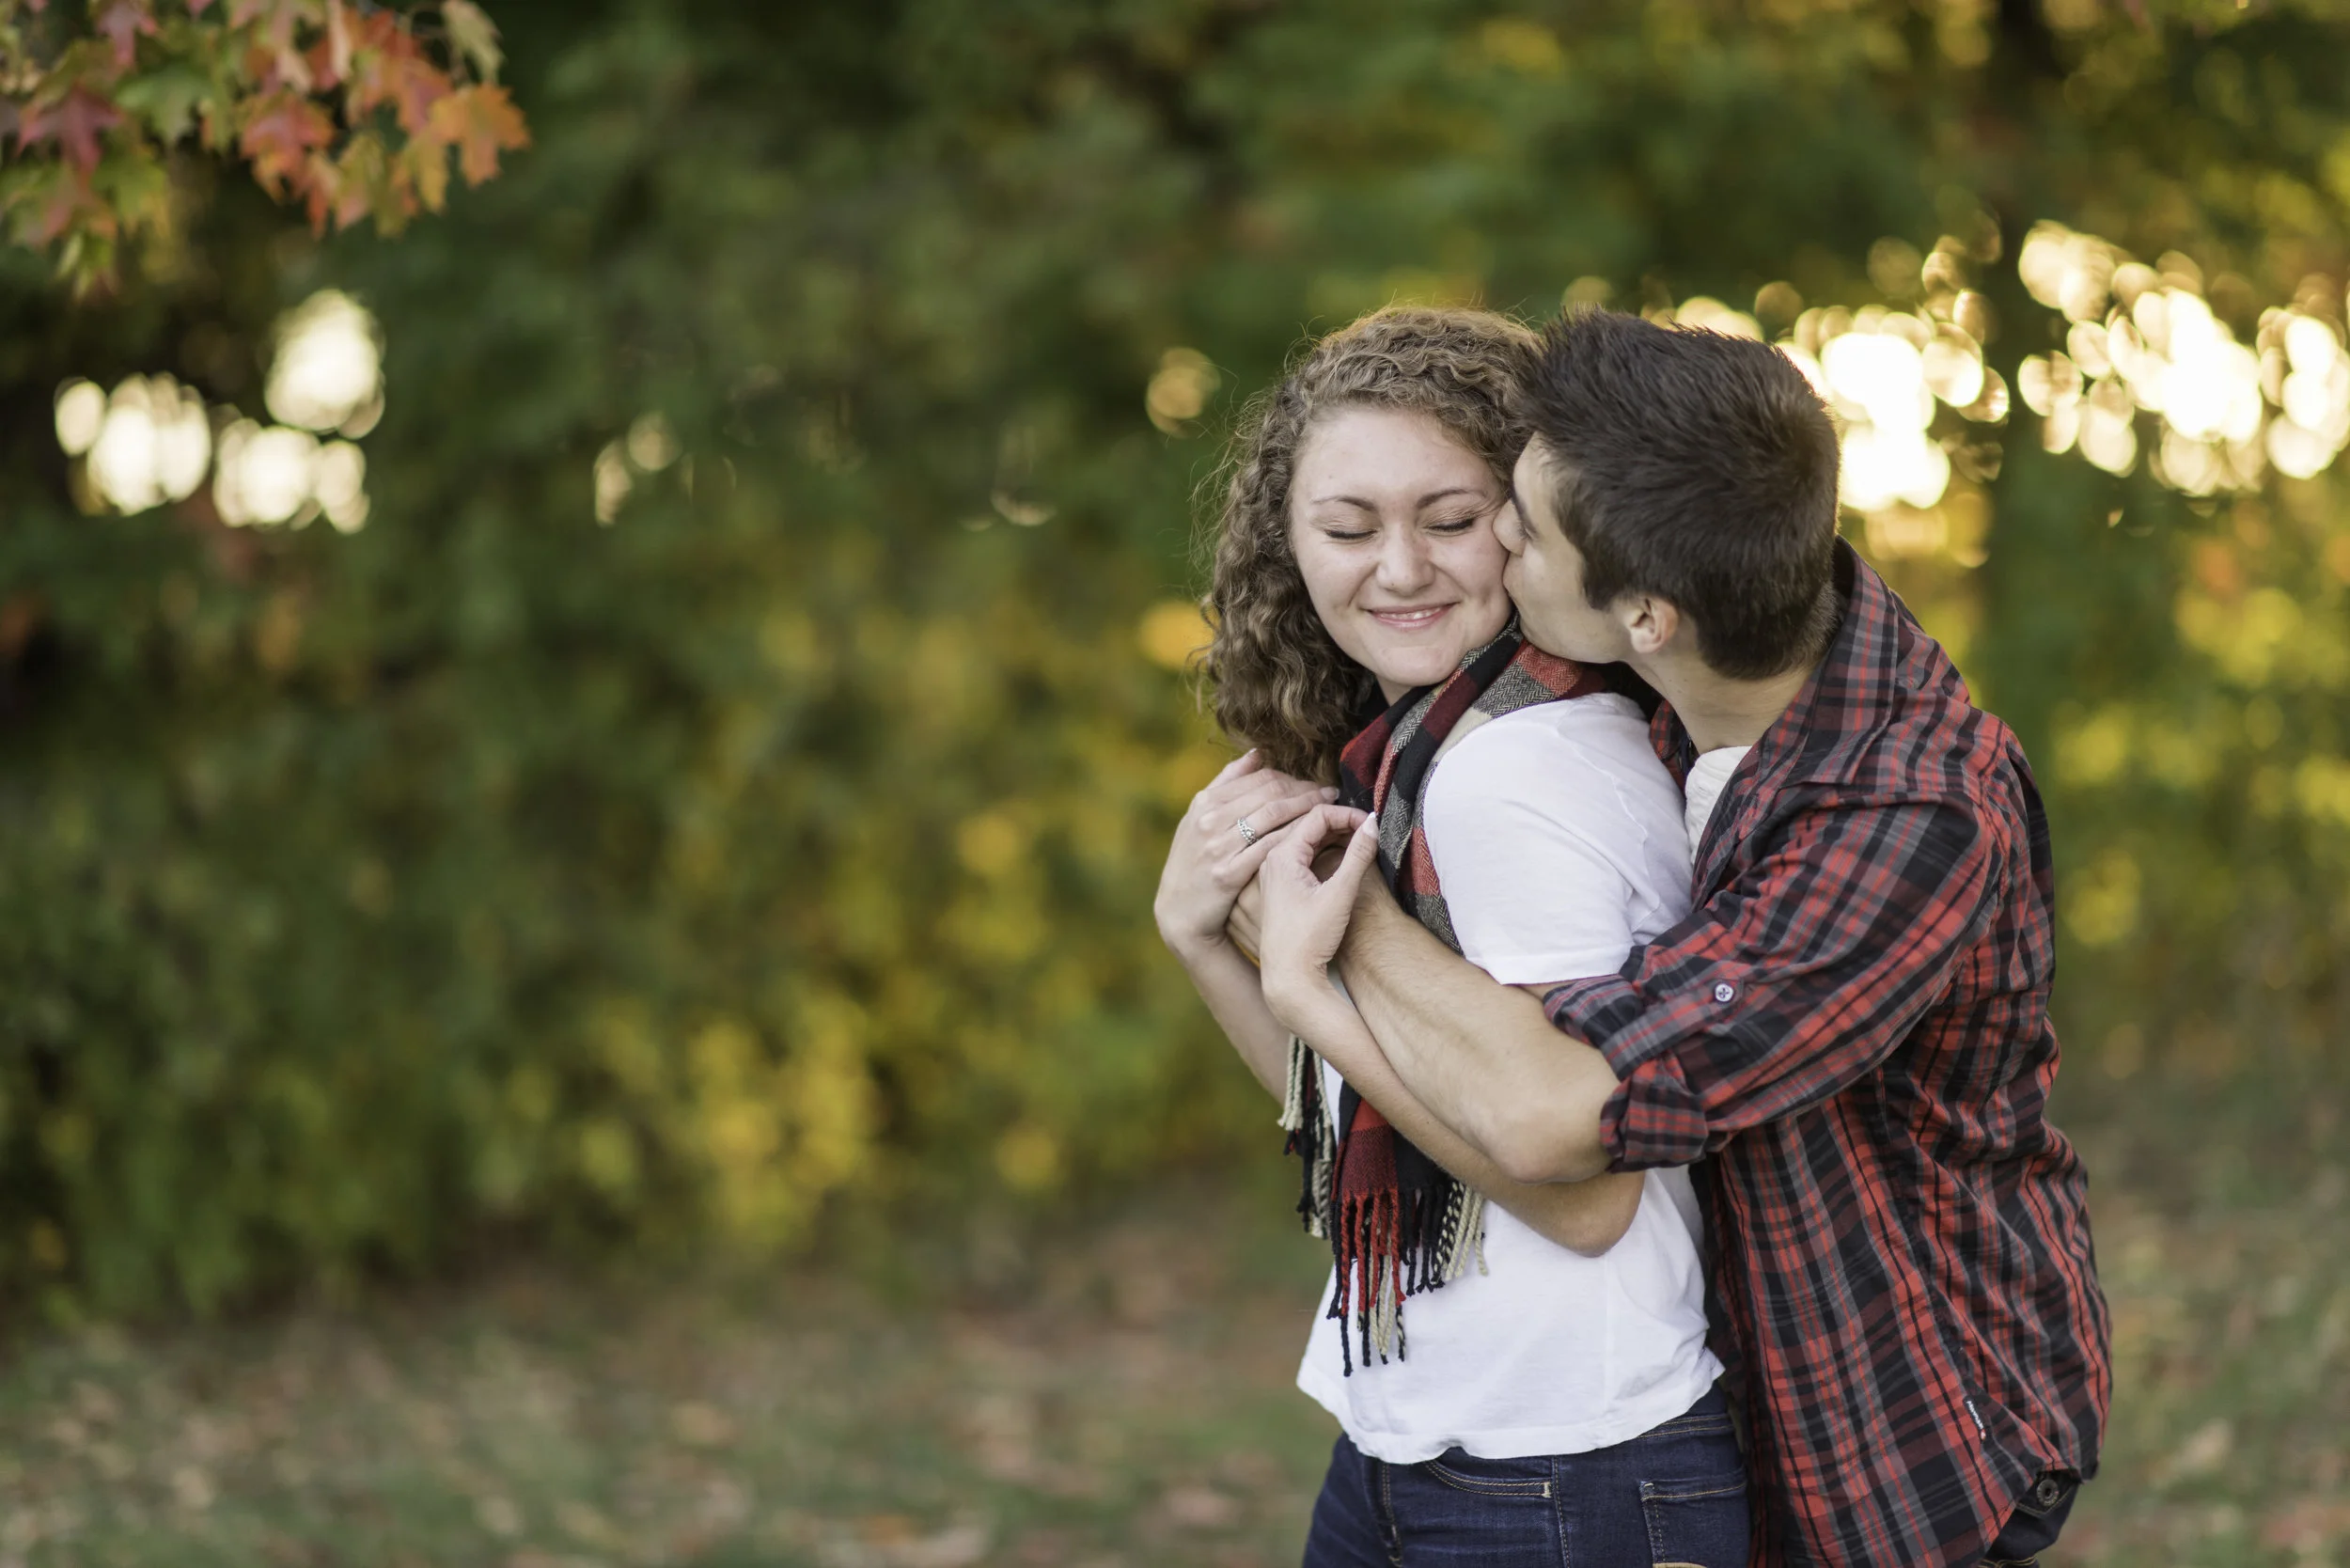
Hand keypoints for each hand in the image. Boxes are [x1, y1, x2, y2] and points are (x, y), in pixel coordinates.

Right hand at [1153, 750, 1337, 960]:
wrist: (1178, 912)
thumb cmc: (1194, 863)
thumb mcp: (1199, 820)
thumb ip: (1227, 785)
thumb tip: (1257, 755)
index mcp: (1205, 802)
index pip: (1260, 778)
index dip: (1292, 778)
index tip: (1313, 783)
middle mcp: (1209, 819)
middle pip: (1271, 792)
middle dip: (1305, 790)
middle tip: (1329, 793)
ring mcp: (1217, 846)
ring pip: (1274, 814)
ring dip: (1307, 808)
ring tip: (1329, 809)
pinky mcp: (1227, 874)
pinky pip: (1271, 846)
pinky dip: (1296, 836)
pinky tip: (1315, 836)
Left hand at [1254, 806, 1381, 1035]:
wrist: (1287, 978)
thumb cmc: (1310, 939)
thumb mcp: (1339, 894)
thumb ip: (1358, 856)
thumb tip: (1374, 824)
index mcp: (1281, 856)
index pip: (1317, 815)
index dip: (1348, 814)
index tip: (1372, 824)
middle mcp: (1270, 860)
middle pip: (1307, 823)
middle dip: (1340, 820)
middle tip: (1369, 828)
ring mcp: (1271, 874)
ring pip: (1302, 839)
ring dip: (1330, 834)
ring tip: (1358, 838)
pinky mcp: (1276, 887)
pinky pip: (1298, 855)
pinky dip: (1320, 849)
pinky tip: (1339, 856)